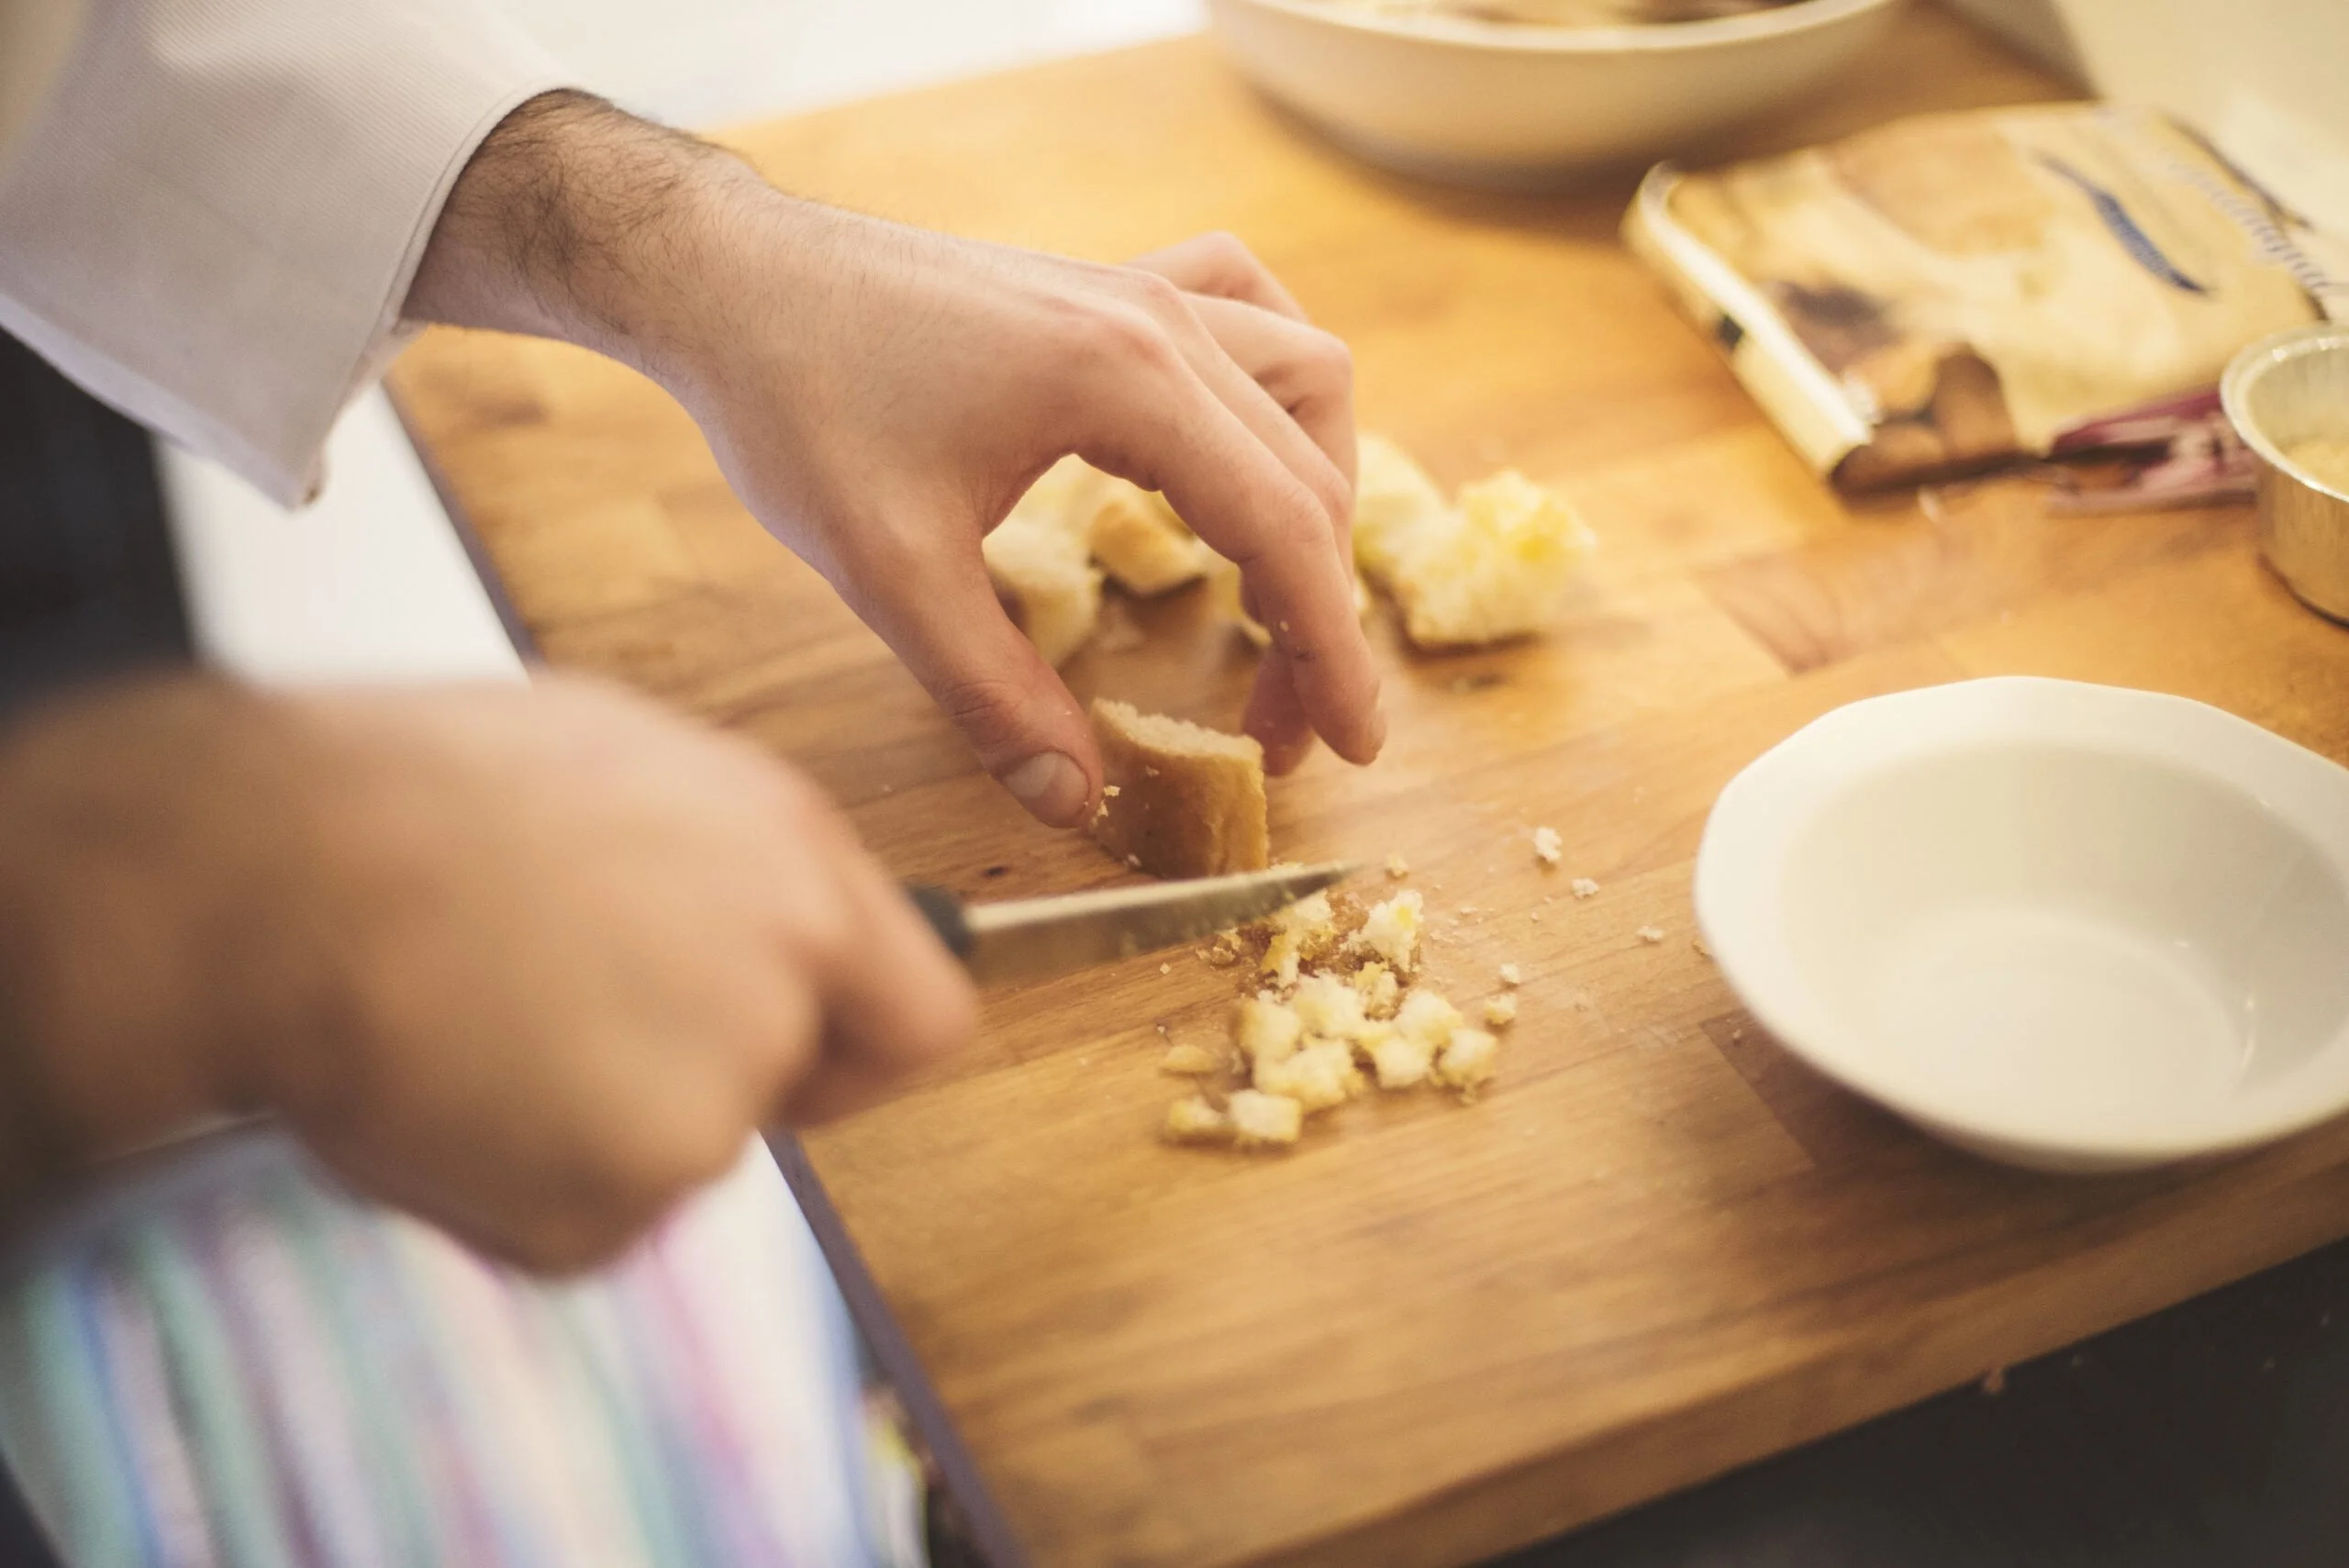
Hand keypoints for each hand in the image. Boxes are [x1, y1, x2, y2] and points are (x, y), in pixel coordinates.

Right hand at [0, 677, 973, 1271]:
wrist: (269, 874)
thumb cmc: (408, 796)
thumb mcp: (617, 765)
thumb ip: (720, 860)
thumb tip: (750, 910)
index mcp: (795, 861)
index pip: (925, 1012)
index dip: (856, 1048)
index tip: (802, 1058)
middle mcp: (782, 980)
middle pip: (785, 1088)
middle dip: (696, 1079)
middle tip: (562, 1025)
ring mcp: (712, 1095)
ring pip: (669, 1158)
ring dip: (580, 1127)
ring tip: (465, 1025)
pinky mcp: (624, 1193)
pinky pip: (579, 1225)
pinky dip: (509, 1190)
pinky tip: (436, 1091)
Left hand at [407, 95, 1383, 823]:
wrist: (733, 282)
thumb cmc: (799, 407)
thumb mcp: (890, 573)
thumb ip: (991, 695)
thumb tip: (1072, 801)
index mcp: (1127, 382)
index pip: (1284, 530)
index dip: (1330, 650)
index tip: (1351, 741)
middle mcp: (1160, 321)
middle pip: (1307, 474)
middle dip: (1317, 612)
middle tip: (1282, 725)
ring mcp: (1142, 289)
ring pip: (1306, 379)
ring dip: (1315, 490)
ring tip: (1277, 595)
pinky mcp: (1110, 286)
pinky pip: (1246, 309)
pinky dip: (1272, 385)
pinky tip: (1242, 441)